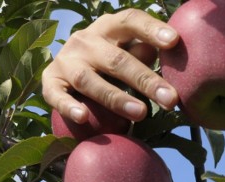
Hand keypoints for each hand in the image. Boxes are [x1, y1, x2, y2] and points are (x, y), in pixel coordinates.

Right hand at [42, 9, 179, 123]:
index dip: (151, 29)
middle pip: (117, 59)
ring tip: (141, 113)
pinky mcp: (50, 82)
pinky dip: (68, 106)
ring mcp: (66, 61)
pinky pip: (56, 96)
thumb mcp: (126, 52)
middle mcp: (85, 40)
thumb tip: (173, 54)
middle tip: (171, 100)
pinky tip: (83, 117)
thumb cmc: (107, 63)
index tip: (174, 41)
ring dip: (116, 98)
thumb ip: (143, 53)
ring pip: (89, 80)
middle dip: (146, 80)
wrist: (65, 73)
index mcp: (108, 28)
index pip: (130, 21)